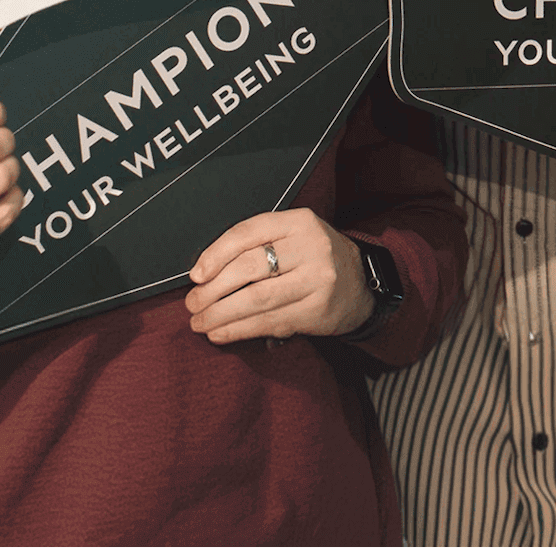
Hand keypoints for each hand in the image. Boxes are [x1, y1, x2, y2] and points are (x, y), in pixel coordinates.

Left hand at [185, 207, 375, 343]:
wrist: (362, 282)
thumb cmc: (313, 257)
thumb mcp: (293, 236)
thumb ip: (258, 245)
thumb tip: (205, 272)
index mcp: (299, 221)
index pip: (248, 233)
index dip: (216, 254)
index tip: (195, 275)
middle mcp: (310, 247)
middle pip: (249, 268)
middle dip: (213, 290)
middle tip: (192, 303)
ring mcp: (317, 280)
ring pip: (257, 299)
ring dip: (221, 314)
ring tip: (200, 322)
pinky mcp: (317, 311)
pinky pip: (270, 323)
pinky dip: (239, 330)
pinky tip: (221, 333)